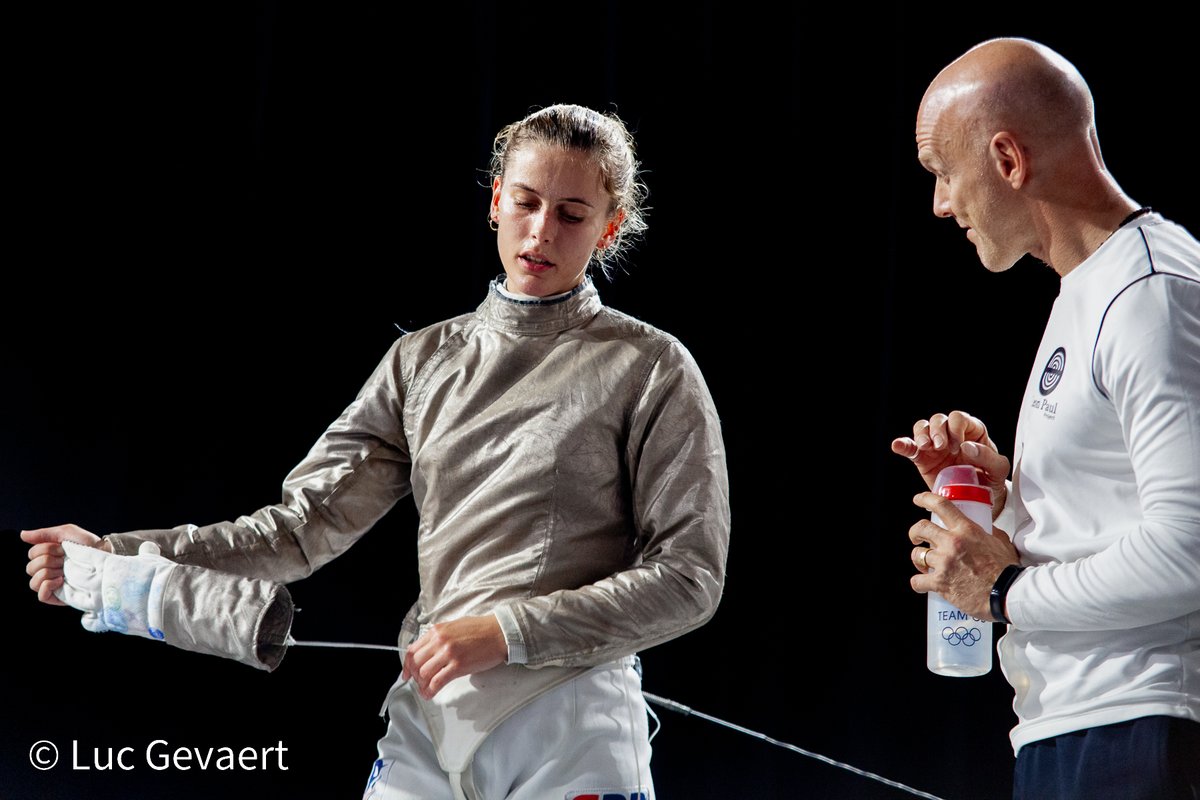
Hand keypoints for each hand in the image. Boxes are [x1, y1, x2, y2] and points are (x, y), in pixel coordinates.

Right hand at [21, 524, 108, 605]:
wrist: (105, 557)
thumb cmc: (88, 544)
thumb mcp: (66, 533)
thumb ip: (44, 534)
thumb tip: (22, 535)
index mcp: (48, 556)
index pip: (32, 554)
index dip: (46, 549)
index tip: (62, 548)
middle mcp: (48, 570)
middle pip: (30, 568)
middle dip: (48, 560)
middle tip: (64, 559)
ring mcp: (53, 584)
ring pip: (33, 582)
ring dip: (48, 573)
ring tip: (63, 570)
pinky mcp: (59, 596)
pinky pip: (41, 596)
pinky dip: (47, 586)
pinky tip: (60, 580)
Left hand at [401, 615, 507, 699]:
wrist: (500, 633)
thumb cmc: (481, 630)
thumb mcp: (455, 626)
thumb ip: (440, 637)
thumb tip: (428, 651)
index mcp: (437, 631)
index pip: (413, 650)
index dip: (407, 665)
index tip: (407, 674)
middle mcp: (440, 641)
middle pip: (416, 663)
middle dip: (415, 677)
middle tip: (419, 683)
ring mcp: (448, 653)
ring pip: (424, 673)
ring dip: (422, 685)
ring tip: (425, 690)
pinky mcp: (458, 665)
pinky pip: (437, 681)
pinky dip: (431, 690)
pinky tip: (430, 694)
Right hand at [891, 410, 1009, 516]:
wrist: (979, 500)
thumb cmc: (991, 480)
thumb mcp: (999, 469)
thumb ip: (988, 456)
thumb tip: (968, 447)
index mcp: (971, 431)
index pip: (958, 418)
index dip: (956, 428)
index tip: (958, 446)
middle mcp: (951, 435)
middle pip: (938, 420)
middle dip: (938, 430)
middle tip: (942, 447)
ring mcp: (935, 446)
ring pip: (922, 428)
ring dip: (921, 435)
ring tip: (926, 447)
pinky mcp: (923, 459)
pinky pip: (910, 448)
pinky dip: (903, 445)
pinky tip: (898, 445)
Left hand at [908, 492, 1019, 618]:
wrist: (1007, 594)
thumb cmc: (1006, 571)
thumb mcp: (1001, 542)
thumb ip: (989, 532)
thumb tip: (985, 529)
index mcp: (967, 530)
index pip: (941, 505)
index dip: (925, 499)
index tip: (918, 500)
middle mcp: (952, 543)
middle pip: (921, 528)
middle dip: (915, 532)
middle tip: (916, 537)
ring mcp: (944, 562)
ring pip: (917, 554)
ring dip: (919, 559)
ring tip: (924, 564)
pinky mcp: (939, 582)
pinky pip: (917, 581)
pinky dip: (918, 583)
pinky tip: (923, 584)